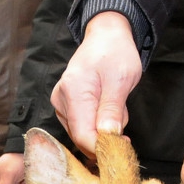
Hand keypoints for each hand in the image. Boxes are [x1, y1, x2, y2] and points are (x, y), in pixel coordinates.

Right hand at [50, 12, 140, 157]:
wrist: (105, 36)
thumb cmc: (115, 52)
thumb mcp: (121, 78)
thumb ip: (112, 109)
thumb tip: (108, 137)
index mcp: (73, 91)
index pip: (83, 135)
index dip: (101, 147)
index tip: (122, 146)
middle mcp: (61, 100)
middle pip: (80, 136)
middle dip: (104, 135)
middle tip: (123, 119)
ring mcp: (60, 104)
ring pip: (81, 133)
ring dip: (102, 128)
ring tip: (114, 106)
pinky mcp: (63, 106)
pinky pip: (80, 125)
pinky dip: (96, 122)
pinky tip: (105, 107)